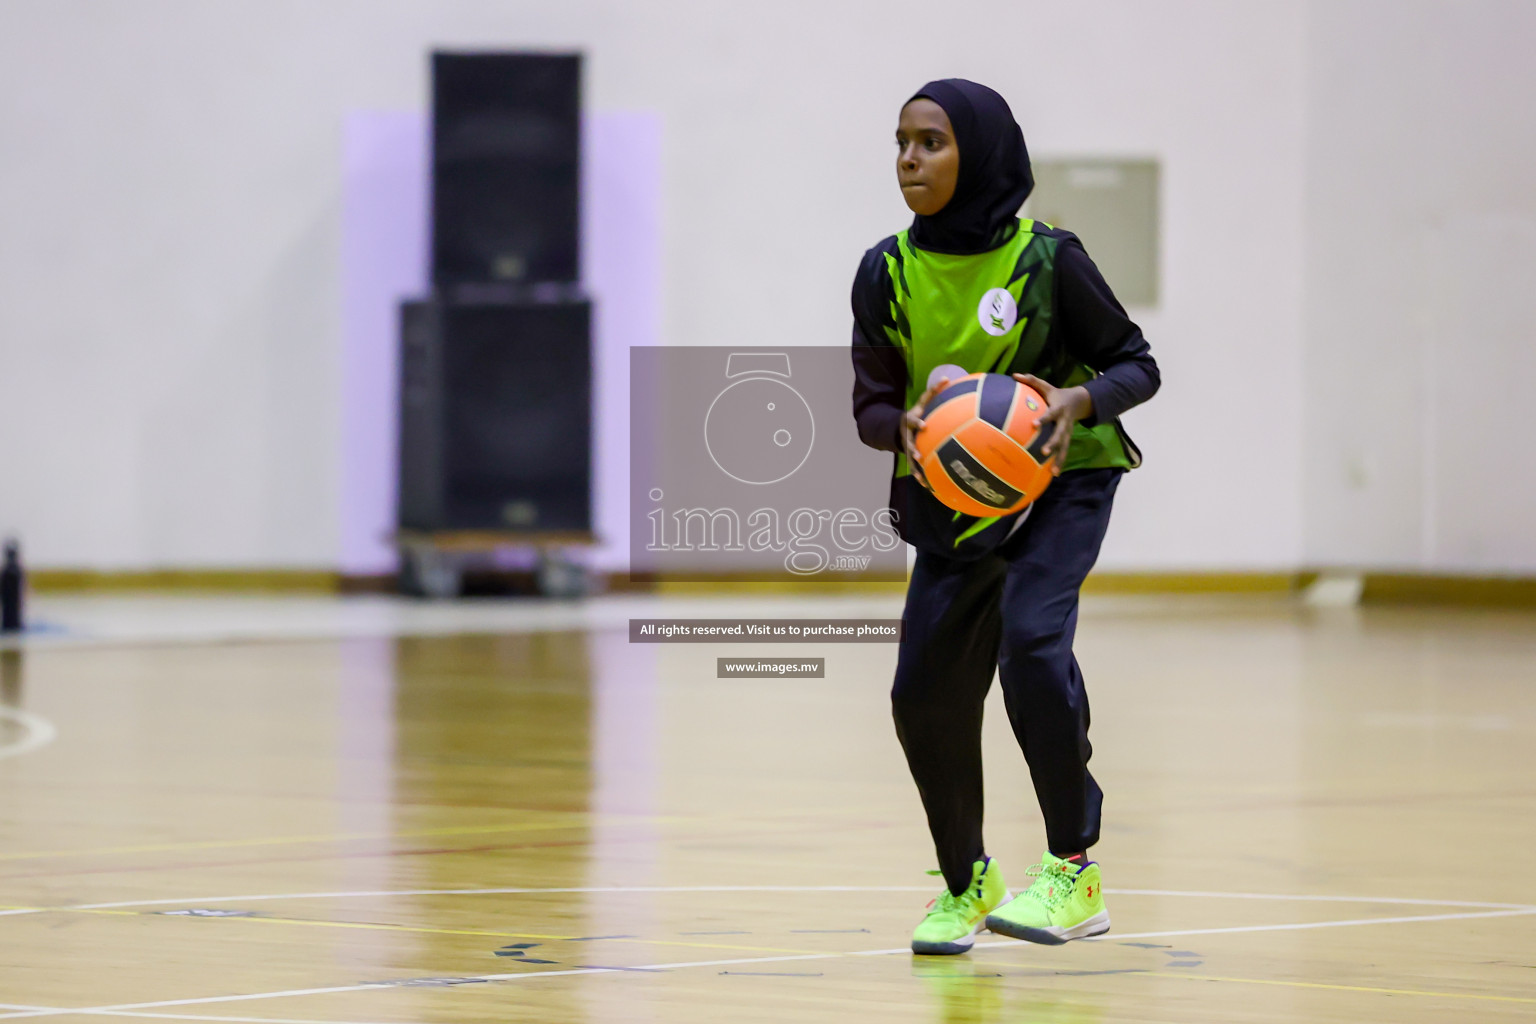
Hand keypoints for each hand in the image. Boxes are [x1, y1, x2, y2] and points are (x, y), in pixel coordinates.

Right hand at [900, 375, 950, 489]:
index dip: (917, 423)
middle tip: (920, 456)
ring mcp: (907, 447)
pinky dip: (921, 477)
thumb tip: (947, 377)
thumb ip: (933, 391)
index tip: (924, 425)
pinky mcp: (910, 457)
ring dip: (915, 469)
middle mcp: (907, 435)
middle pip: (908, 444)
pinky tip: (928, 487)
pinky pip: (915, 468)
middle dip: (913, 450)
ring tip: (922, 479)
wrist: (899, 427)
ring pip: (910, 460)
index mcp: (910, 421)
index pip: (913, 421)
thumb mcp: (922, 401)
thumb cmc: (917, 412)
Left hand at [1012, 374, 1092, 472]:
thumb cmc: (1056, 394)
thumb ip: (1031, 381)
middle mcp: (1064, 423)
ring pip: (1064, 447)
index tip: (1033, 424)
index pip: (1050, 414)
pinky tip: (1054, 474)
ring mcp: (1067, 432)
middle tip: (1044, 452)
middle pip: (1059, 434)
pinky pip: (1064, 452)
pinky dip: (1060, 463)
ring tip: (1054, 472)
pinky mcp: (1067, 439)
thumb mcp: (1046, 386)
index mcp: (1058, 409)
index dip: (1043, 419)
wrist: (1079, 401)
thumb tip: (1014, 375)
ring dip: (1060, 459)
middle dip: (1053, 444)